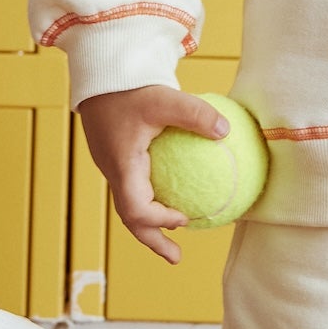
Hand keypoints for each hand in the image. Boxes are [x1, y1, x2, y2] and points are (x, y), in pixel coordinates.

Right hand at [79, 83, 231, 266]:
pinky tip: (175, 189)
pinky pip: (135, 184)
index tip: (184, 219)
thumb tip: (226, 130)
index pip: (135, 208)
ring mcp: (113, 164)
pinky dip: (152, 197)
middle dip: (152, 240)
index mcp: (122, 165)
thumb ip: (195, 114)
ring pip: (131, 202)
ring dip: (152, 220)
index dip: (158, 220)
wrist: (100, 71)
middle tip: (177, 258)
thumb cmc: (129, 86)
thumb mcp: (164, 98)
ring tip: (178, 228)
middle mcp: (114, 170)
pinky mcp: (117, 154)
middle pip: (130, 217)